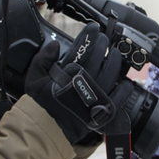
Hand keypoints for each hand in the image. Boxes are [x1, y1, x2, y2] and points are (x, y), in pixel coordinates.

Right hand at [25, 23, 122, 143]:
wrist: (46, 130)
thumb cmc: (40, 105)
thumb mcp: (34, 78)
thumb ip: (42, 59)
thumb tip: (54, 45)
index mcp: (68, 73)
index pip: (81, 48)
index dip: (88, 36)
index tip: (93, 28)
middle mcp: (85, 82)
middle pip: (100, 57)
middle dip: (103, 44)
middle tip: (104, 39)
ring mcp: (96, 96)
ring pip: (112, 73)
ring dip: (115, 61)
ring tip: (115, 55)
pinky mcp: (103, 111)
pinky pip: (120, 97)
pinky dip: (125, 88)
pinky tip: (125, 82)